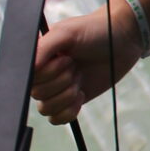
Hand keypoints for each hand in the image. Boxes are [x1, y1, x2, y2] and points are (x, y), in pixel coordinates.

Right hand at [29, 4, 144, 123]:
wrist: (121, 41)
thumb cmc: (93, 31)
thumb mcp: (66, 32)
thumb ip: (43, 48)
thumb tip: (28, 69)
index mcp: (37, 58)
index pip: (29, 78)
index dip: (48, 72)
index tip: (66, 58)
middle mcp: (43, 75)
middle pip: (37, 94)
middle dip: (61, 81)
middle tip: (76, 66)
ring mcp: (56, 90)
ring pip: (46, 109)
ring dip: (66, 96)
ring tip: (80, 79)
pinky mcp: (69, 102)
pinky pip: (57, 119)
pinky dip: (69, 111)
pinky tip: (81, 94)